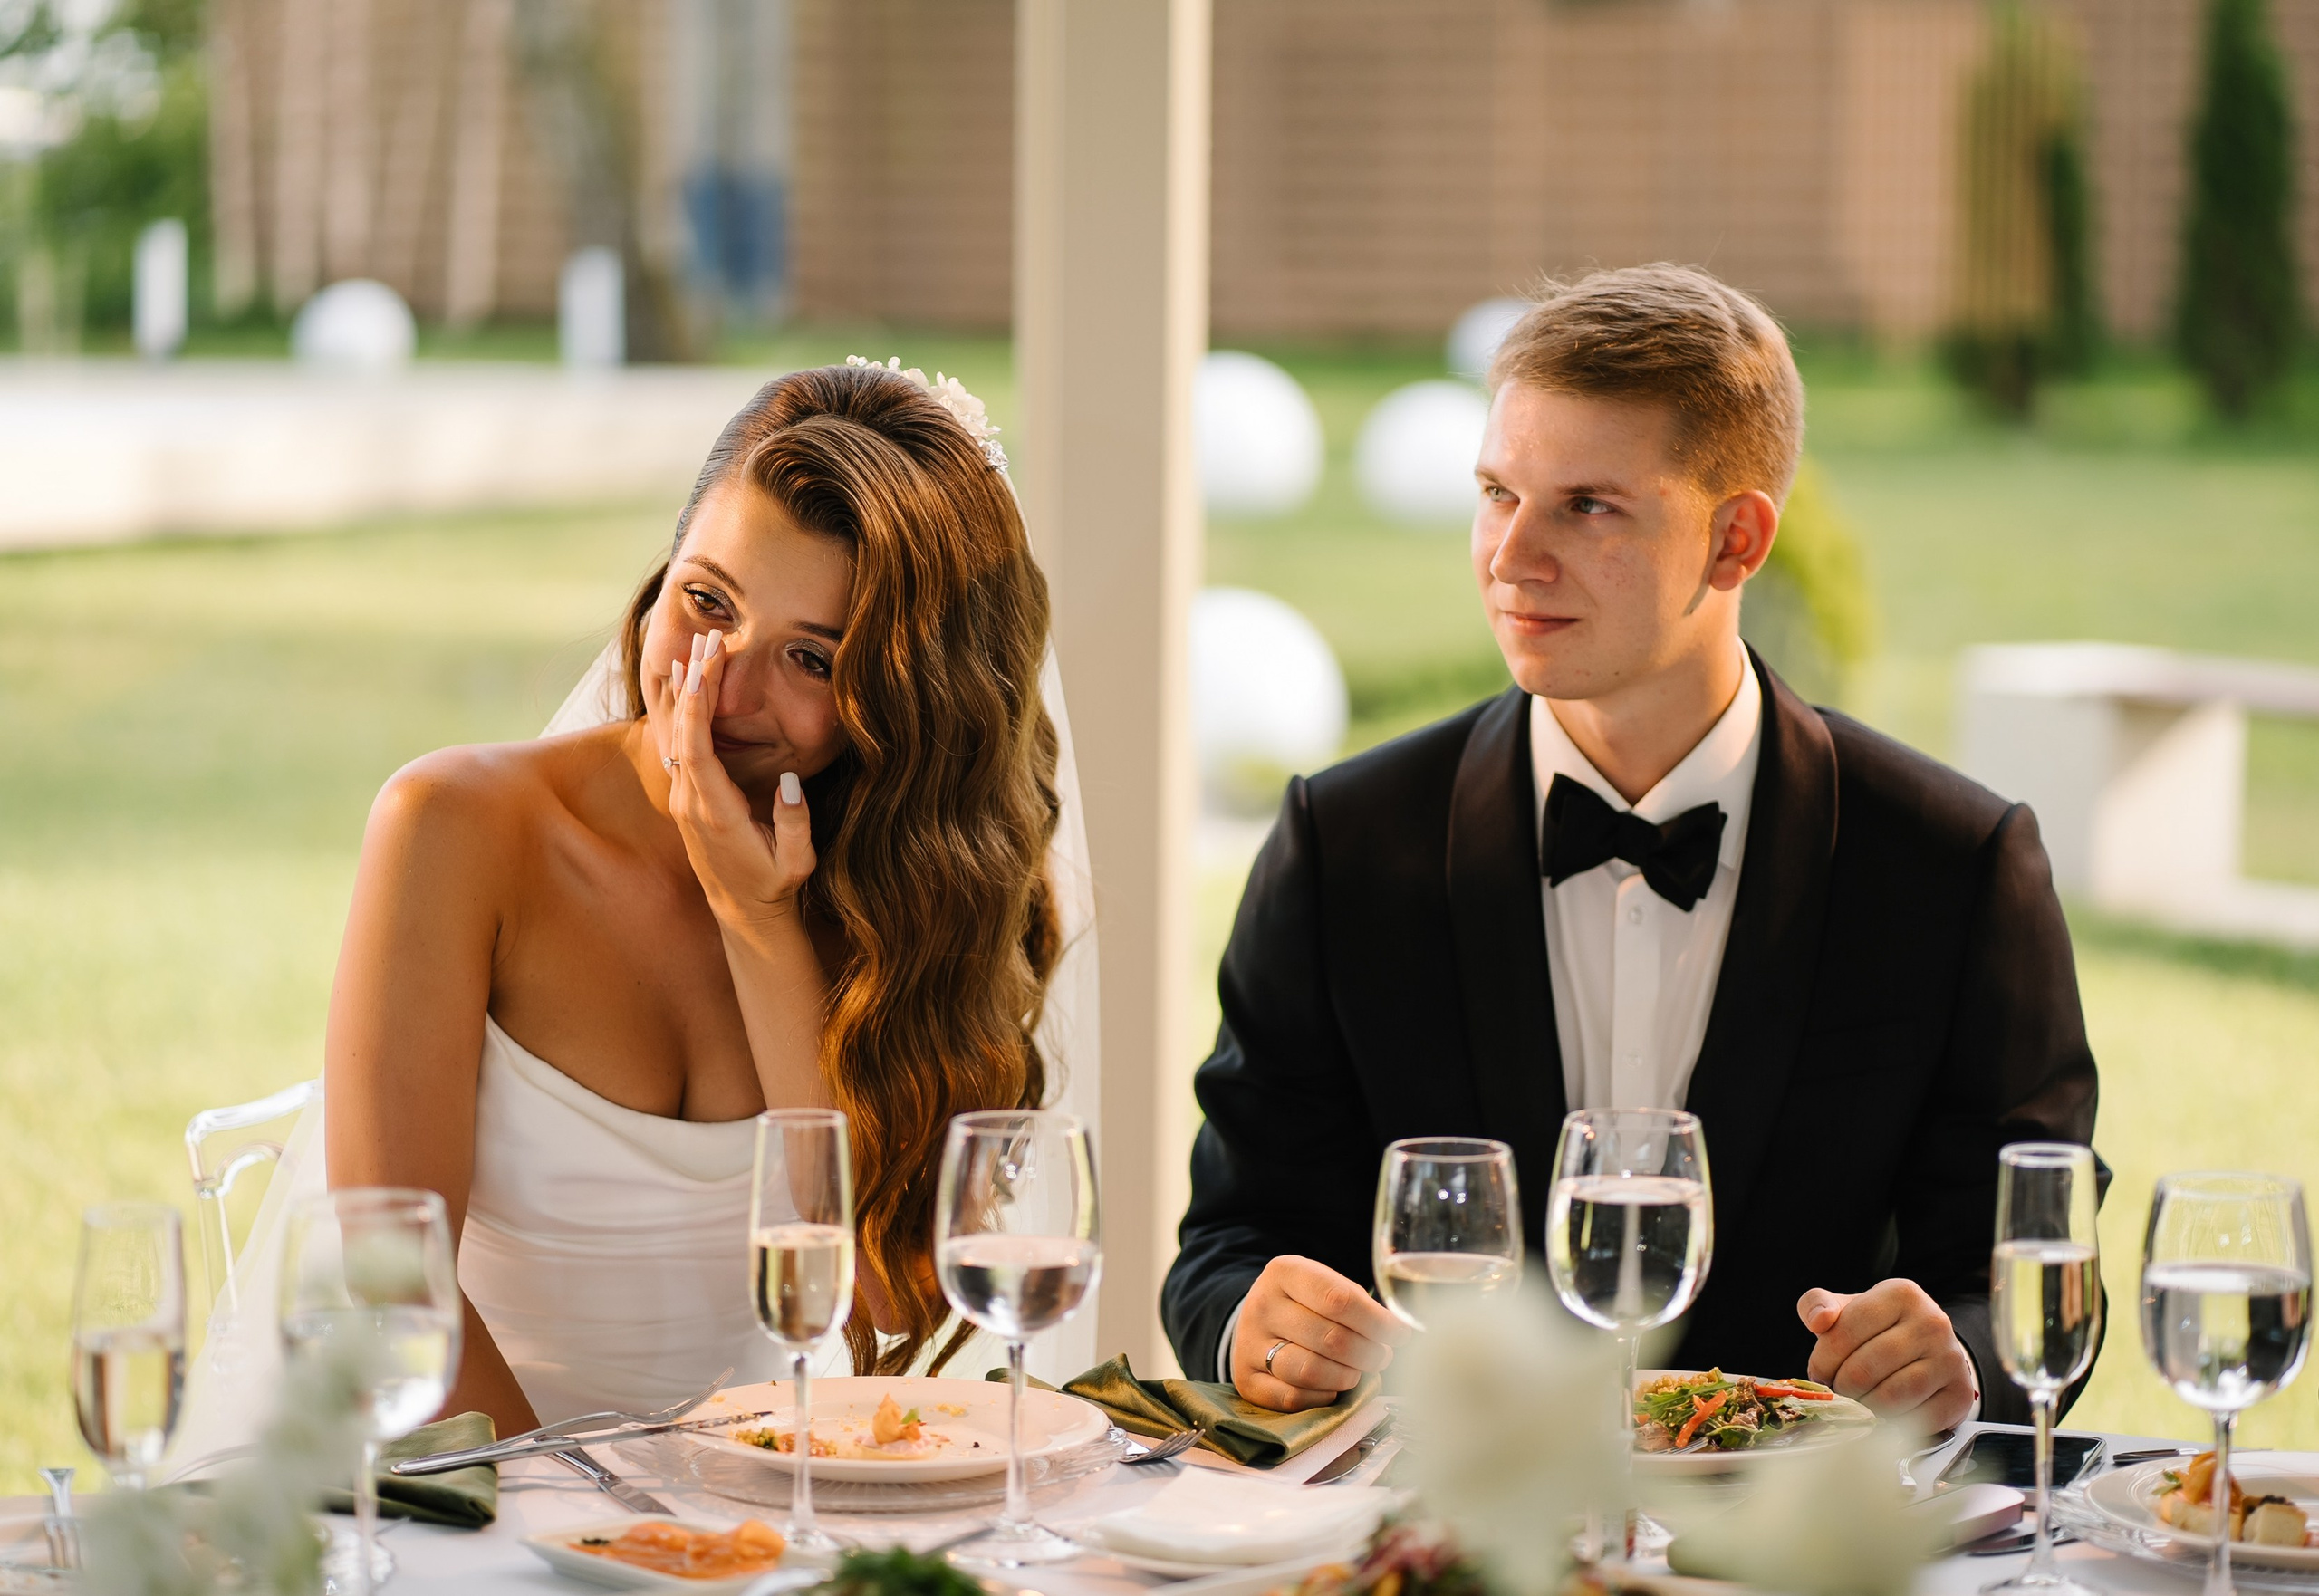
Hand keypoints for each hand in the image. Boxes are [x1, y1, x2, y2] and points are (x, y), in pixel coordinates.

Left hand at [658, 629, 815, 933]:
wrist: (743, 911)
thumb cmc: (775, 885)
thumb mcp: (797, 862)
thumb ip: (794, 823)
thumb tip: (790, 779)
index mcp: (717, 814)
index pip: (698, 750)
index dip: (698, 708)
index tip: (705, 669)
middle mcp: (691, 803)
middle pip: (683, 732)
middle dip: (695, 683)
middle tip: (710, 640)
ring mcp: (683, 799)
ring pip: (676, 735)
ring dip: (685, 691)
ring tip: (692, 648)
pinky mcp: (685, 797)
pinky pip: (678, 744)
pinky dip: (681, 710)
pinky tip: (682, 685)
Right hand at [1231, 1256, 1411, 1411]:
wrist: (1259, 1319)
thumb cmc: (1305, 1303)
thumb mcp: (1325, 1285)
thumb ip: (1358, 1304)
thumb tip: (1399, 1332)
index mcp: (1285, 1272)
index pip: (1340, 1300)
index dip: (1378, 1323)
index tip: (1400, 1334)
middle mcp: (1261, 1305)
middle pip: (1330, 1338)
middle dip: (1369, 1353)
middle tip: (1382, 1357)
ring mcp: (1248, 1343)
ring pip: (1309, 1370)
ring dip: (1347, 1376)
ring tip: (1358, 1371)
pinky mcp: (1245, 1379)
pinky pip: (1292, 1397)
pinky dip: (1321, 1396)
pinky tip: (1331, 1386)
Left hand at [1798, 1278, 1977, 1431]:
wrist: (1928, 1352)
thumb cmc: (1877, 1330)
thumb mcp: (1847, 1309)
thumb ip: (1818, 1305)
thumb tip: (1818, 1320)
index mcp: (1901, 1293)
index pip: (1846, 1330)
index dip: (1824, 1359)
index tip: (1819, 1371)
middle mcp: (1932, 1321)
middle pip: (1866, 1367)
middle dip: (1842, 1386)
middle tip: (1839, 1391)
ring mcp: (1951, 1358)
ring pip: (1891, 1396)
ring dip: (1865, 1407)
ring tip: (1859, 1401)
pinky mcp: (1959, 1393)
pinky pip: (1916, 1419)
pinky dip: (1894, 1423)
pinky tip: (1886, 1414)